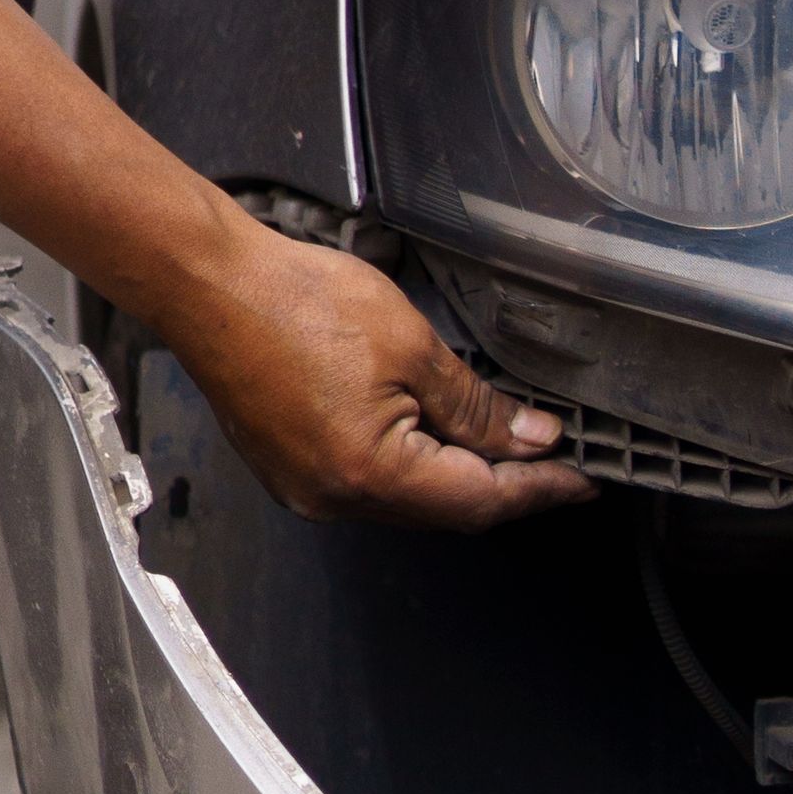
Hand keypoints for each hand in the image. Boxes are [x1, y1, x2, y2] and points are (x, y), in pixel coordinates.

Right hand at [167, 224, 591, 527]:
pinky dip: (414, 464)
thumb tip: (527, 437)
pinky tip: (438, 434)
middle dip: (505, 484)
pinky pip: (369, 482)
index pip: (481, 498)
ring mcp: (307, 489)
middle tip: (558, 461)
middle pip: (445, 508)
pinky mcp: (290, 469)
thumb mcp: (412, 344)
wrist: (210, 286)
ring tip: (508, 442)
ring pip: (408, 497)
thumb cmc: (295, 301)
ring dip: (460, 474)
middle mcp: (335, 498)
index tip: (582, 479)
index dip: (540, 487)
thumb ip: (475, 403)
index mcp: (370, 474)